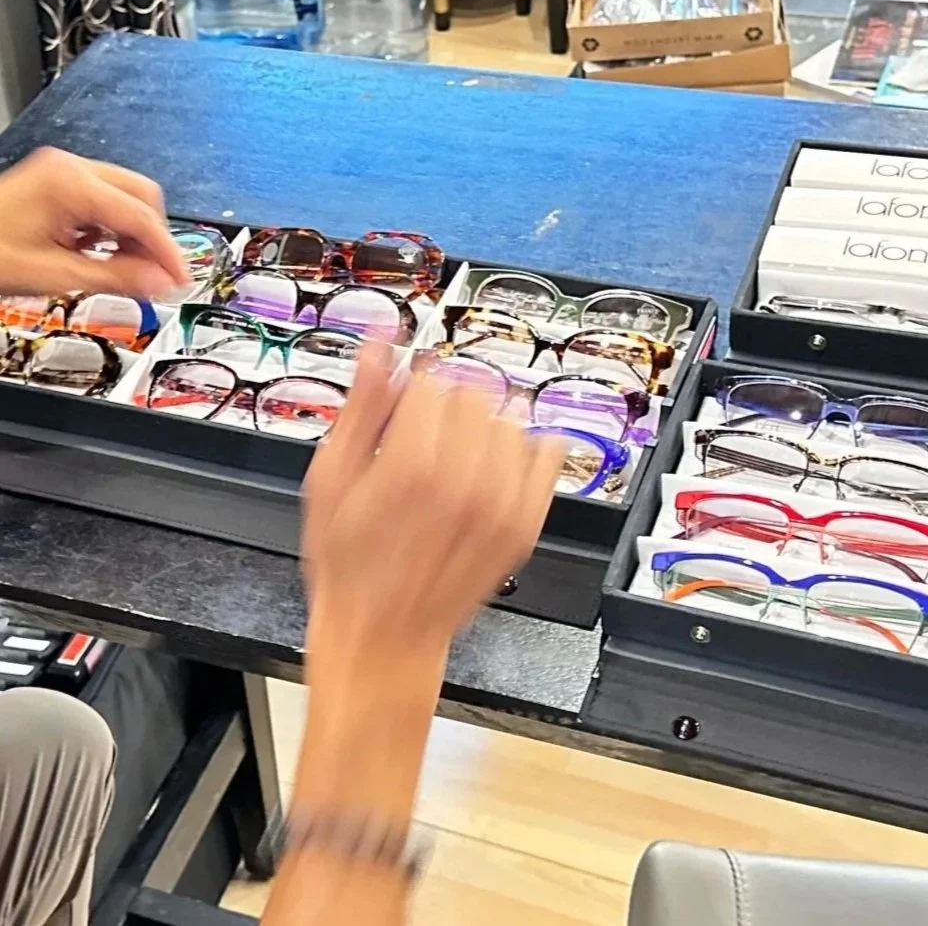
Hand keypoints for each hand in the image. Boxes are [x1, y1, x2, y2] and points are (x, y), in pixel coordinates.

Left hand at [0, 148, 188, 297]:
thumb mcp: (53, 275)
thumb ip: (117, 278)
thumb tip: (163, 282)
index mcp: (69, 183)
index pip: (142, 216)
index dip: (169, 252)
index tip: (183, 278)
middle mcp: (70, 169)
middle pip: (143, 197)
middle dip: (155, 237)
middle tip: (158, 275)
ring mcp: (63, 174)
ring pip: (128, 198)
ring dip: (135, 235)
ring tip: (130, 270)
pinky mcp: (57, 185)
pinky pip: (105, 202)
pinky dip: (113, 229)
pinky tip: (104, 254)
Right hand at [302, 344, 565, 677]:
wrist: (385, 634)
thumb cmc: (350, 562)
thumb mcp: (333, 475)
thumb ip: (364, 400)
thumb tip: (382, 339)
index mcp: (413, 463)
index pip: (435, 378)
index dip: (413, 387)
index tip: (401, 406)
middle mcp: (467, 479)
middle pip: (474, 393)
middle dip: (446, 406)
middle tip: (421, 437)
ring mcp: (503, 502)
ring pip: (510, 418)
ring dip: (483, 426)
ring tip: (454, 458)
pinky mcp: (526, 521)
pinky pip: (546, 454)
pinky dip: (526, 449)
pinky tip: (496, 464)